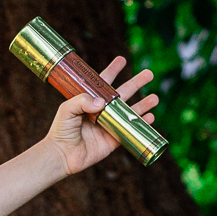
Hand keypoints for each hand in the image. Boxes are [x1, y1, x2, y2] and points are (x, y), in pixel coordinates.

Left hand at [48, 57, 158, 175]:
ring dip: (143, 104)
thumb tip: (102, 102)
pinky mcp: (113, 140)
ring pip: (130, 112)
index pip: (103, 82)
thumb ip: (82, 101)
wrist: (62, 155)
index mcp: (90, 100)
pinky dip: (141, 124)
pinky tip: (150, 118)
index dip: (113, 70)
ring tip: (155, 98)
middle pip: (123, 94)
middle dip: (136, 83)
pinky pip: (130, 130)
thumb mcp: (66, 109)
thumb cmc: (61, 130)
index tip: (122, 59)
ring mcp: (109, 125)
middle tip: (149, 73)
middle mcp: (102, 111)